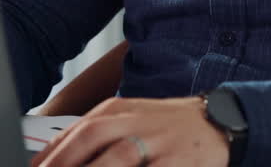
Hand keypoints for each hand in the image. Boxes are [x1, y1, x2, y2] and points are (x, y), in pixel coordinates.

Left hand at [31, 96, 229, 166]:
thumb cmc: (166, 126)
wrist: (219, 123)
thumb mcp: (128, 119)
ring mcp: (157, 142)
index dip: (50, 156)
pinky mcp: (176, 163)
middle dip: (64, 162)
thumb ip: (94, 135)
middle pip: (92, 138)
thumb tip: (52, 157)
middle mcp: (135, 122)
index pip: (76, 131)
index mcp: (118, 109)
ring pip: (119, 158)